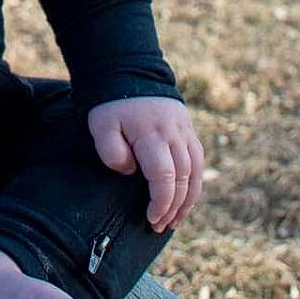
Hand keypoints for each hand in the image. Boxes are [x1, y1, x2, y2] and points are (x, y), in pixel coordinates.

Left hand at [87, 96, 204, 233]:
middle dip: (173, 207)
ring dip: (187, 200)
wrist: (128, 72)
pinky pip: (198, 161)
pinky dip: (195, 184)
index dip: (161, 202)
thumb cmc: (111, 105)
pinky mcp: (189, 130)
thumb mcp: (101, 125)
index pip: (164, 176)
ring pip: (195, 172)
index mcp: (151, 134)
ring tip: (174, 221)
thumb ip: (111, 151)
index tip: (151, 219)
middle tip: (159, 227)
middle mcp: (173, 133)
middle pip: (182, 178)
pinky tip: (186, 199)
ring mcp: (184, 131)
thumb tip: (131, 171)